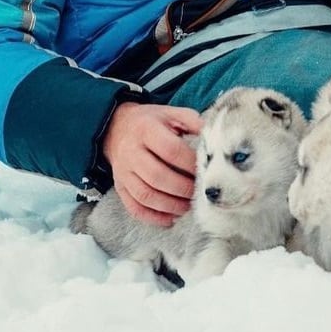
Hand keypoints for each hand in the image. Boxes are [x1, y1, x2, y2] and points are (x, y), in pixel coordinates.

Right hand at [100, 102, 202, 226]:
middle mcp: (131, 152)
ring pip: (146, 195)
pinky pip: (134, 207)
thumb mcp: (171, 113)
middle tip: (199, 193)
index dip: (190, 163)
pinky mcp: (120, 187)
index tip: (205, 170)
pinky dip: (153, 217)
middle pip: (158, 176)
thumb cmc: (151, 122)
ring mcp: (123, 172)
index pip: (171, 150)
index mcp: (146, 130)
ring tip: (188, 207)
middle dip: (183, 189)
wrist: (116, 128)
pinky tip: (171, 219)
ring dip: (170, 206)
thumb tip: (213, 138)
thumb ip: (193, 122)